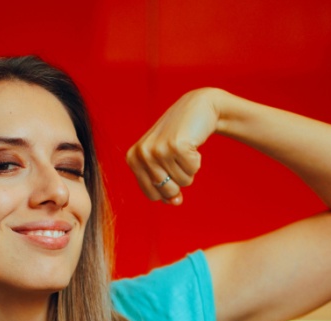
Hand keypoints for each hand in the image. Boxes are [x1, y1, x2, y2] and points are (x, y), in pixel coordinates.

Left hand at [126, 88, 225, 205]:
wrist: (197, 108)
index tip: (171, 169)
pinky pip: (193, 169)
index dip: (167, 189)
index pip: (152, 195)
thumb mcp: (164, 163)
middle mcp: (142, 154)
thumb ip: (165, 186)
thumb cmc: (178, 138)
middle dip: (180, 179)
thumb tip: (175, 202)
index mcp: (133, 159)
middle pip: (168, 190)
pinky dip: (197, 159)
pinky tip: (191, 143)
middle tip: (178, 156)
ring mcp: (158, 149)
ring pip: (183, 181)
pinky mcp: (176, 145)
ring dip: (189, 168)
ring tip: (185, 148)